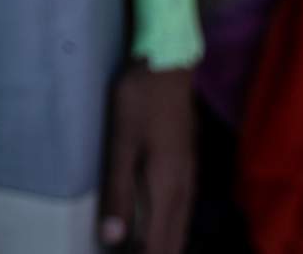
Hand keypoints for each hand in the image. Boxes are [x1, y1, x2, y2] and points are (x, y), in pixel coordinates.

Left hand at [101, 63, 194, 253]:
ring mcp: (189, 178)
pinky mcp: (187, 167)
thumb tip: (113, 239)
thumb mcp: (121, 145)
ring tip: (137, 247)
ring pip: (180, 227)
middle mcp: (184, 190)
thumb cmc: (139, 102)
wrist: (168, 67)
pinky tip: (155, 225)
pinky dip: (167, 227)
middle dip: (156, 253)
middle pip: (174, 241)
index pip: (159, 245)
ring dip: (162, 243)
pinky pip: (180, 211)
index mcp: (167, 189)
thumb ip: (118, 193)